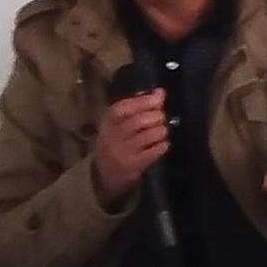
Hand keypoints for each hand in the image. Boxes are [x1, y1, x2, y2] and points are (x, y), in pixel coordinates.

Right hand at [88, 87, 170, 201]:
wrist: (103, 173)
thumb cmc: (115, 141)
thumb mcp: (119, 123)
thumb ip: (138, 107)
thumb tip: (160, 92)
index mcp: (108, 122)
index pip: (123, 108)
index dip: (143, 101)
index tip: (158, 99)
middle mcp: (113, 137)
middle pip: (138, 121)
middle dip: (157, 116)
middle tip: (162, 118)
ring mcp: (122, 153)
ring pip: (148, 136)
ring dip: (161, 131)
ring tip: (162, 131)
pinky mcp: (133, 167)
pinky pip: (153, 153)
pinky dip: (162, 145)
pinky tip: (162, 144)